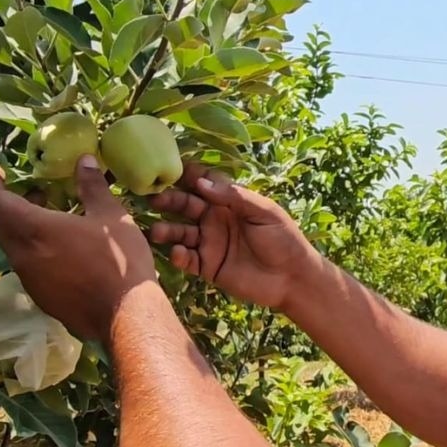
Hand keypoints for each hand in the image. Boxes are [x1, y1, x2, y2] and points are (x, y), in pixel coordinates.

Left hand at [0, 155, 156, 341]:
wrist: (124, 314)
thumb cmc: (118, 260)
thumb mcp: (110, 216)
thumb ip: (92, 186)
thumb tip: (84, 160)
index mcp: (33, 229)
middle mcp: (22, 254)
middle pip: (2, 224)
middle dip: (12, 204)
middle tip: (37, 191)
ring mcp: (29, 279)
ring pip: (15, 246)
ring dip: (25, 229)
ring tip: (54, 219)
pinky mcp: (40, 296)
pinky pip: (28, 266)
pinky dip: (37, 250)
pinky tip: (65, 250)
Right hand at [147, 162, 321, 309]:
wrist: (292, 278)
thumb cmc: (283, 238)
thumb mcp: (264, 211)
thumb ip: (234, 196)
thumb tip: (202, 182)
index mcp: (229, 202)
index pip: (203, 183)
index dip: (187, 176)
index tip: (167, 168)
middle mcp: (214, 219)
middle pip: (185, 205)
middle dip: (169, 200)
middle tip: (154, 199)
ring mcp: (209, 243)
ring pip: (180, 232)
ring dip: (167, 230)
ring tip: (157, 232)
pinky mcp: (207, 266)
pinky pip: (186, 259)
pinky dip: (178, 255)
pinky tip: (177, 252)